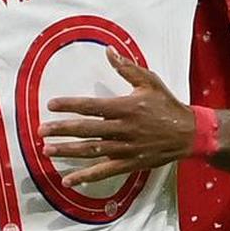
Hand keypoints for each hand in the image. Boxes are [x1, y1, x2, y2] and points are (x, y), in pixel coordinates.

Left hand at [38, 47, 194, 186]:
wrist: (188, 133)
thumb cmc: (167, 105)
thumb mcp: (149, 81)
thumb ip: (126, 67)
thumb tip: (108, 51)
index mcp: (126, 107)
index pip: (91, 106)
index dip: (69, 105)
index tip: (51, 105)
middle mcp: (123, 129)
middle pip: (86, 129)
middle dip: (61, 130)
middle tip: (41, 130)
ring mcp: (125, 149)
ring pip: (91, 151)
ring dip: (68, 151)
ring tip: (47, 151)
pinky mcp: (129, 164)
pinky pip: (104, 172)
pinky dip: (86, 177)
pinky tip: (69, 180)